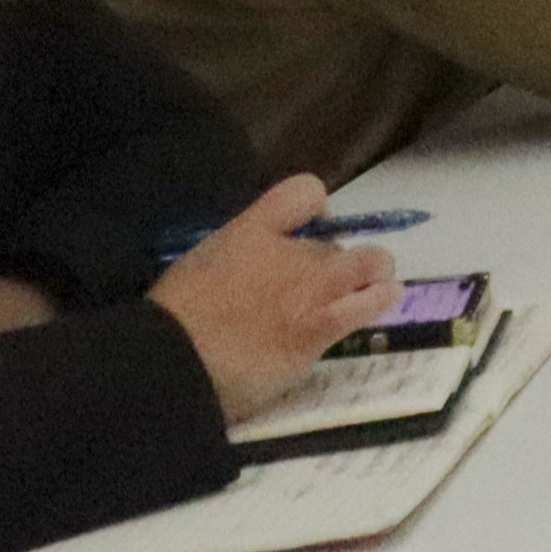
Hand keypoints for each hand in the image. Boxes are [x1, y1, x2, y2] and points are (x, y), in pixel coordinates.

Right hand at [150, 179, 398, 425]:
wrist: (169, 360)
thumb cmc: (170, 323)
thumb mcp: (198, 268)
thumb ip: (233, 259)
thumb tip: (248, 272)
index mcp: (248, 232)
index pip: (303, 191)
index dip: (316, 208)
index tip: (312, 228)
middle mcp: (287, 252)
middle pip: (337, 238)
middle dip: (340, 258)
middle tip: (334, 282)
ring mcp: (308, 287)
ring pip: (371, 263)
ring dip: (375, 276)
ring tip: (377, 289)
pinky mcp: (319, 327)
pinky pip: (369, 304)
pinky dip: (378, 300)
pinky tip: (381, 302)